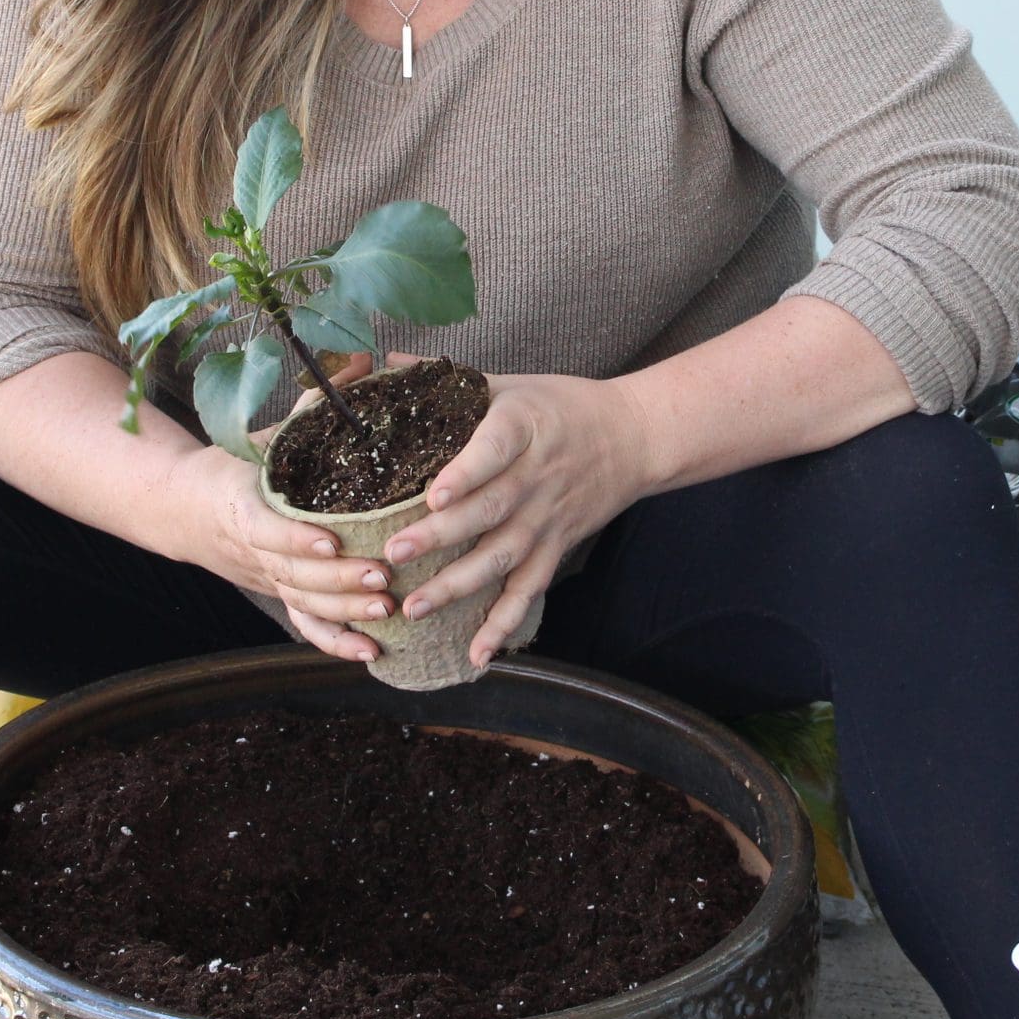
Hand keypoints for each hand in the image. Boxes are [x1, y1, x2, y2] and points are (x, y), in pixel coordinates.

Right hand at [160, 361, 399, 661]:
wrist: (185, 506)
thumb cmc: (236, 462)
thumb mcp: (266, 431)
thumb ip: (314, 403)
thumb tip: (366, 359)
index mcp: (241, 505)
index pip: (267, 529)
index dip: (298, 539)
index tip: (333, 541)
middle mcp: (252, 550)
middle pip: (294, 574)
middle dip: (338, 579)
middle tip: (382, 576)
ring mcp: (266, 577)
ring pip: (303, 603)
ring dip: (344, 611)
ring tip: (386, 607)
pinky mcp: (279, 593)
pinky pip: (305, 626)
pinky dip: (335, 644)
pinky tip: (370, 653)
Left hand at [382, 371, 655, 668]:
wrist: (633, 437)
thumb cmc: (562, 405)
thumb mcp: (511, 382)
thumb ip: (448, 379)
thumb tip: (385, 365)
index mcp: (523, 427)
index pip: (494, 450)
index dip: (465, 473)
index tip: (433, 493)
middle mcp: (535, 478)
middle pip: (487, 511)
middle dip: (439, 536)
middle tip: (394, 554)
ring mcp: (546, 519)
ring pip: (500, 558)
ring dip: (457, 586)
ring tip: (414, 607)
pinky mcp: (554, 547)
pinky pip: (528, 591)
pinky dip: (504, 624)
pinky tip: (477, 654)